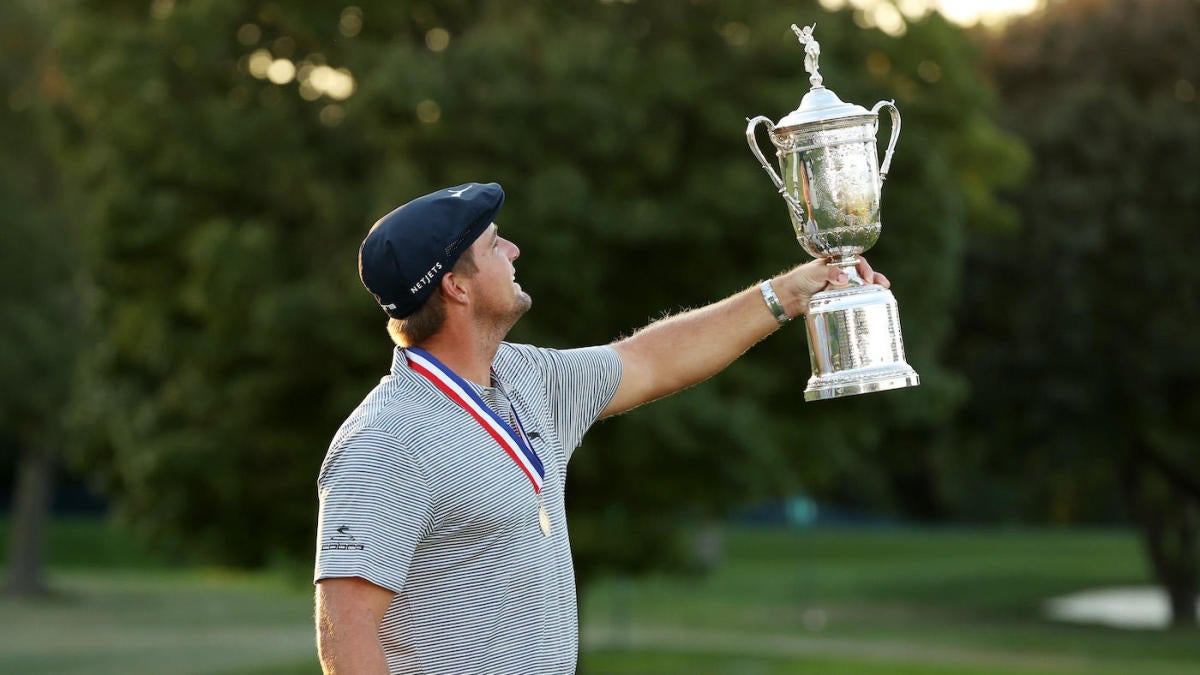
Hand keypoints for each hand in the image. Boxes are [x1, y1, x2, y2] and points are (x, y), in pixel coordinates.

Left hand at [772, 257, 890, 317]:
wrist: (791, 297)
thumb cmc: (801, 279)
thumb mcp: (815, 272)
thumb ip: (829, 273)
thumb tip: (845, 278)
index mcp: (838, 261)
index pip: (856, 260)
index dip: (864, 267)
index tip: (867, 277)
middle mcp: (842, 271)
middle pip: (862, 272)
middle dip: (874, 277)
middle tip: (882, 284)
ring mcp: (842, 285)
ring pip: (861, 284)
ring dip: (872, 287)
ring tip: (883, 290)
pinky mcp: (840, 297)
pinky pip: (853, 296)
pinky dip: (862, 298)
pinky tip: (870, 302)